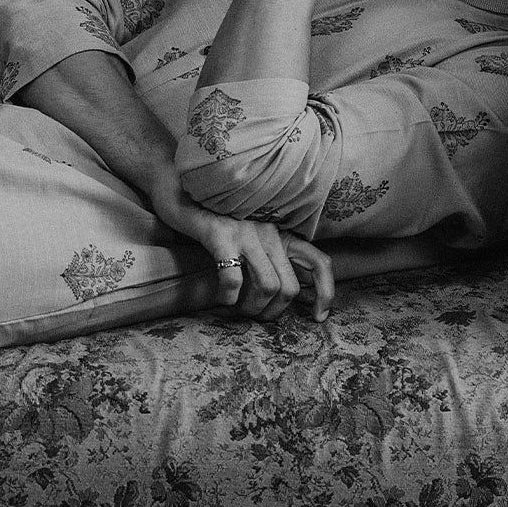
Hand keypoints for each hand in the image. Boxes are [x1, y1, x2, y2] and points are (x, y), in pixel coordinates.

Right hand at [148, 167, 333, 321]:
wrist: (181, 189)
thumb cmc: (216, 219)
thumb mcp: (251, 235)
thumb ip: (270, 256)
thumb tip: (283, 293)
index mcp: (281, 234)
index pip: (319, 263)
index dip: (325, 294)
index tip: (317, 317)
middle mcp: (270, 233)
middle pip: (291, 287)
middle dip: (273, 311)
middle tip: (254, 314)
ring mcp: (246, 233)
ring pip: (269, 285)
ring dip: (252, 308)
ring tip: (237, 308)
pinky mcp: (221, 235)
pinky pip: (233, 278)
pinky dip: (228, 297)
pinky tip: (220, 297)